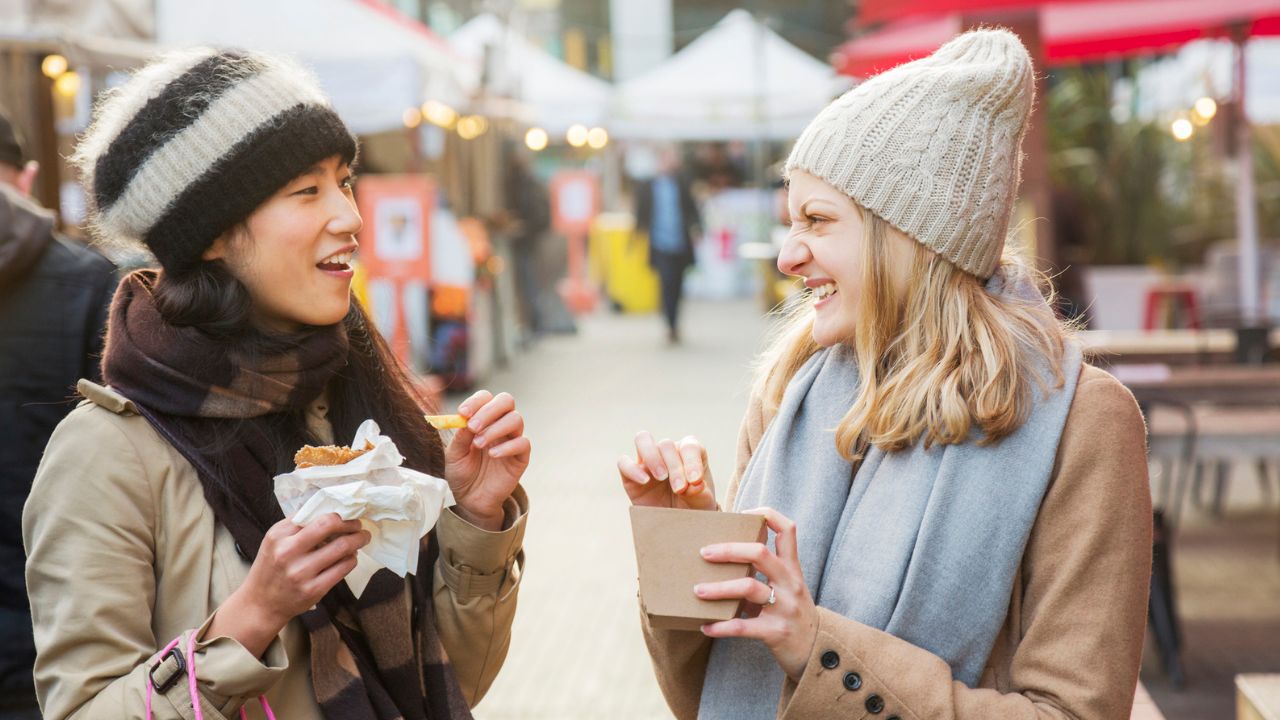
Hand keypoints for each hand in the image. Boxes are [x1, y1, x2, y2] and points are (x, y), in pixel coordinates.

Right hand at [211, 514, 369, 656]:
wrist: (261, 604)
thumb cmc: (271, 568)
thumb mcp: (275, 541)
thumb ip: (297, 525)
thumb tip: (329, 509)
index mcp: (278, 535)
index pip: (315, 515)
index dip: (337, 514)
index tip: (347, 515)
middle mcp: (288, 552)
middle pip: (329, 525)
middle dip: (351, 523)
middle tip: (360, 525)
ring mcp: (301, 572)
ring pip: (342, 547)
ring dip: (358, 540)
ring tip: (362, 538)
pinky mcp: (313, 590)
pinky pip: (343, 568)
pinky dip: (352, 559)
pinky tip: (351, 557)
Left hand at [445, 391, 530, 530]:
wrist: (470, 499)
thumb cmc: (462, 473)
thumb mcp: (454, 453)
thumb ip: (460, 436)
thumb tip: (465, 419)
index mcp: (483, 419)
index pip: (486, 398)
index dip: (476, 402)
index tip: (462, 413)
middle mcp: (500, 425)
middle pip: (506, 401)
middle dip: (488, 411)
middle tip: (473, 427)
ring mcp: (512, 439)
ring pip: (516, 419)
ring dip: (496, 429)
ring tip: (479, 444)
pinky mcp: (521, 457)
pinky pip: (523, 443)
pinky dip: (508, 446)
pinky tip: (493, 455)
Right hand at [617, 431, 716, 510]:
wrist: (676, 526)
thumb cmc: (693, 509)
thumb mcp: (701, 505)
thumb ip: (700, 494)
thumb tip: (696, 485)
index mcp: (689, 454)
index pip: (689, 446)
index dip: (692, 461)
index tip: (695, 481)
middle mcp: (667, 452)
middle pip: (666, 444)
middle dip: (674, 466)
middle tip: (679, 488)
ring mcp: (647, 462)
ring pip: (643, 439)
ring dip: (653, 456)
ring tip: (661, 477)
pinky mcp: (630, 475)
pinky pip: (624, 462)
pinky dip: (632, 469)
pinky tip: (644, 481)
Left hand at [695, 507, 817, 680]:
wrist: (817, 653)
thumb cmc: (792, 614)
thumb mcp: (788, 588)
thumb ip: (766, 572)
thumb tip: (725, 556)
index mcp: (792, 568)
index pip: (787, 530)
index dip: (766, 515)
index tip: (743, 514)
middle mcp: (790, 583)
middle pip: (760, 554)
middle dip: (729, 550)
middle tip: (704, 553)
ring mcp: (785, 607)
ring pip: (748, 588)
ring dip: (718, 589)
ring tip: (697, 591)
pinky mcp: (776, 632)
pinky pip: (743, 626)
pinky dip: (721, 626)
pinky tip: (705, 626)